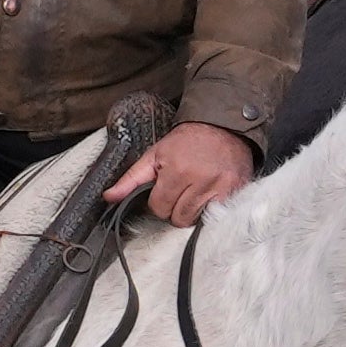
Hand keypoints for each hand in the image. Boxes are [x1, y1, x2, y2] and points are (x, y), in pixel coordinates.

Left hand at [111, 117, 260, 222]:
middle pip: (178, 218)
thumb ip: (131, 179)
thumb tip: (108, 197)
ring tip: (195, 192)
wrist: (223, 126)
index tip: (165, 190)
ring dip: (192, 211)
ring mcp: (221, 186)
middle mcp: (200, 180)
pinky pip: (217, 215)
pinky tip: (210, 195)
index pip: (159, 208)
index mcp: (176, 170)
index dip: (159, 202)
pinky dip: (211, 209)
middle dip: (175, 208)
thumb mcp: (155, 154)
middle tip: (181, 191)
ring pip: (196, 220)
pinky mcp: (236, 190)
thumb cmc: (187, 141)